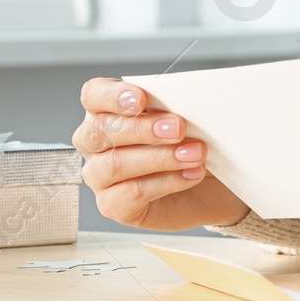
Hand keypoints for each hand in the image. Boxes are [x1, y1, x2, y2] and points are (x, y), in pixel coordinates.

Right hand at [74, 78, 249, 230]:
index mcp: (104, 110)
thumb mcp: (181, 117)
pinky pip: (133, 193)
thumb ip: (171, 106)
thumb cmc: (187, 142)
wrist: (206, 184)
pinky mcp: (113, 206)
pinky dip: (167, 181)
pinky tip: (191, 173)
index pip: (93, 95)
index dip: (113, 95)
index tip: (141, 98)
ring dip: (160, 157)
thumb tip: (181, 101)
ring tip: (195, 153)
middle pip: (101, 130)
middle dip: (142, 128)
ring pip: (115, 164)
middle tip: (179, 127)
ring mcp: (98, 177)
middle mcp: (94, 144)